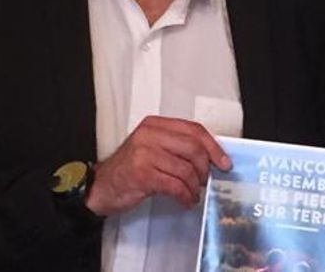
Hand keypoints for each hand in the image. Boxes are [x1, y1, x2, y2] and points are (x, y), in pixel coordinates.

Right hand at [84, 116, 230, 215]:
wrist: (100, 186)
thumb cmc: (129, 169)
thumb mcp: (152, 148)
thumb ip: (176, 147)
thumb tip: (210, 157)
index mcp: (155, 125)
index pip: (194, 130)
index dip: (214, 147)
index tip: (224, 162)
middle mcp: (149, 135)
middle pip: (193, 148)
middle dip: (205, 169)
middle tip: (205, 181)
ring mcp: (144, 153)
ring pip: (186, 169)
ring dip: (194, 187)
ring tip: (192, 194)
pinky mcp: (142, 174)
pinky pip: (175, 185)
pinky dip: (185, 196)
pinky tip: (185, 200)